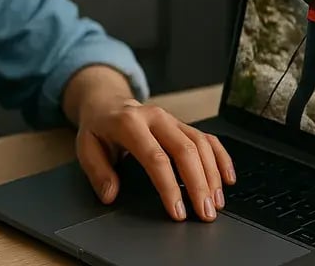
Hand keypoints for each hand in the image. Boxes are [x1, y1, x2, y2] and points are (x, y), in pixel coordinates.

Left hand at [74, 98, 235, 222]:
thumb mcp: (86, 146)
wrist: (108, 102)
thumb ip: (97, 171)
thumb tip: (110, 194)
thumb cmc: (99, 127)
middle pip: (185, 151)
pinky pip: (208, 138)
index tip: (178, 211)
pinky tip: (228, 178)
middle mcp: (156, 118)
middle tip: (205, 213)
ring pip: (200, 144)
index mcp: (130, 123)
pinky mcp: (183, 124)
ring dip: (212, 175)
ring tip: (216, 203)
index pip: (156, 158)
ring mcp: (172, 119)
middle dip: (198, 184)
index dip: (169, 186)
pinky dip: (221, 158)